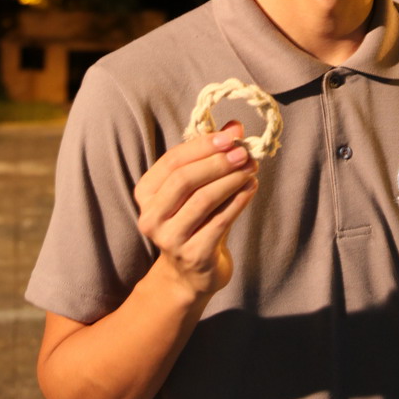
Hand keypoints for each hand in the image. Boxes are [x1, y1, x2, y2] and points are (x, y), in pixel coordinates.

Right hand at [134, 121, 257, 301]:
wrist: (192, 273)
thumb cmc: (196, 221)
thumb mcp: (198, 187)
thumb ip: (212, 156)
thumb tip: (235, 125)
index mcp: (146, 193)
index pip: (172, 161)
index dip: (202, 146)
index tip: (231, 136)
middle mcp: (151, 217)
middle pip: (184, 179)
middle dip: (217, 162)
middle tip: (244, 152)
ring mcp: (170, 239)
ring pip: (202, 200)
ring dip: (231, 180)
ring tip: (251, 168)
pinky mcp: (193, 255)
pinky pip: (219, 221)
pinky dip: (238, 201)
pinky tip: (252, 188)